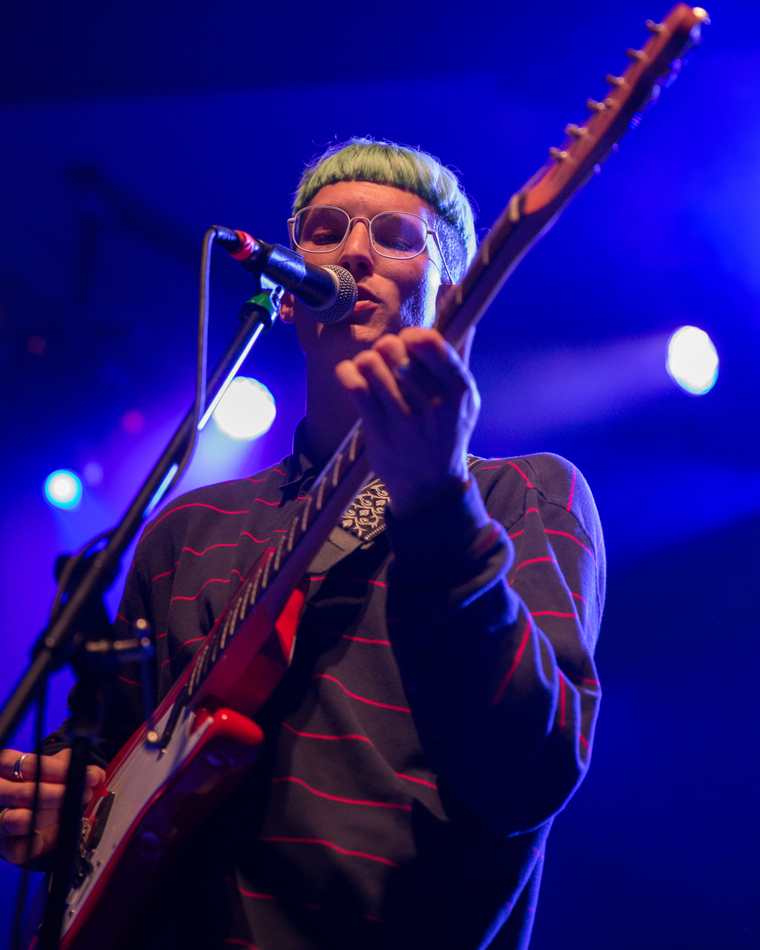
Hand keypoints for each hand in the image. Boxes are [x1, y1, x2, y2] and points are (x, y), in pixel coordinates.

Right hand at [0, 748, 104, 865]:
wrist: (37, 817)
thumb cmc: (45, 786)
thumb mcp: (58, 770)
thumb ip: (76, 766)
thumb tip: (95, 774)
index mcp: (7, 767)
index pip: (24, 764)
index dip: (54, 769)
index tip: (78, 773)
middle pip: (21, 793)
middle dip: (57, 795)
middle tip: (81, 794)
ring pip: (17, 821)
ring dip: (49, 816)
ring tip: (66, 812)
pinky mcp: (4, 845)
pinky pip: (16, 848)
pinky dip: (33, 843)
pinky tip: (45, 837)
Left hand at [335, 327, 479, 518]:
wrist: (431, 487)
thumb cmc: (446, 435)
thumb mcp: (465, 401)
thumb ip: (460, 359)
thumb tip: (465, 317)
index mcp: (458, 389)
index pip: (429, 342)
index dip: (411, 336)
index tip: (406, 345)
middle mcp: (434, 404)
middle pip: (394, 349)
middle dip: (384, 348)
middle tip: (384, 361)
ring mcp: (405, 419)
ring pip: (371, 364)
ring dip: (365, 362)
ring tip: (369, 371)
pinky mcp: (378, 431)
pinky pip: (353, 386)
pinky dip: (347, 374)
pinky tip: (352, 378)